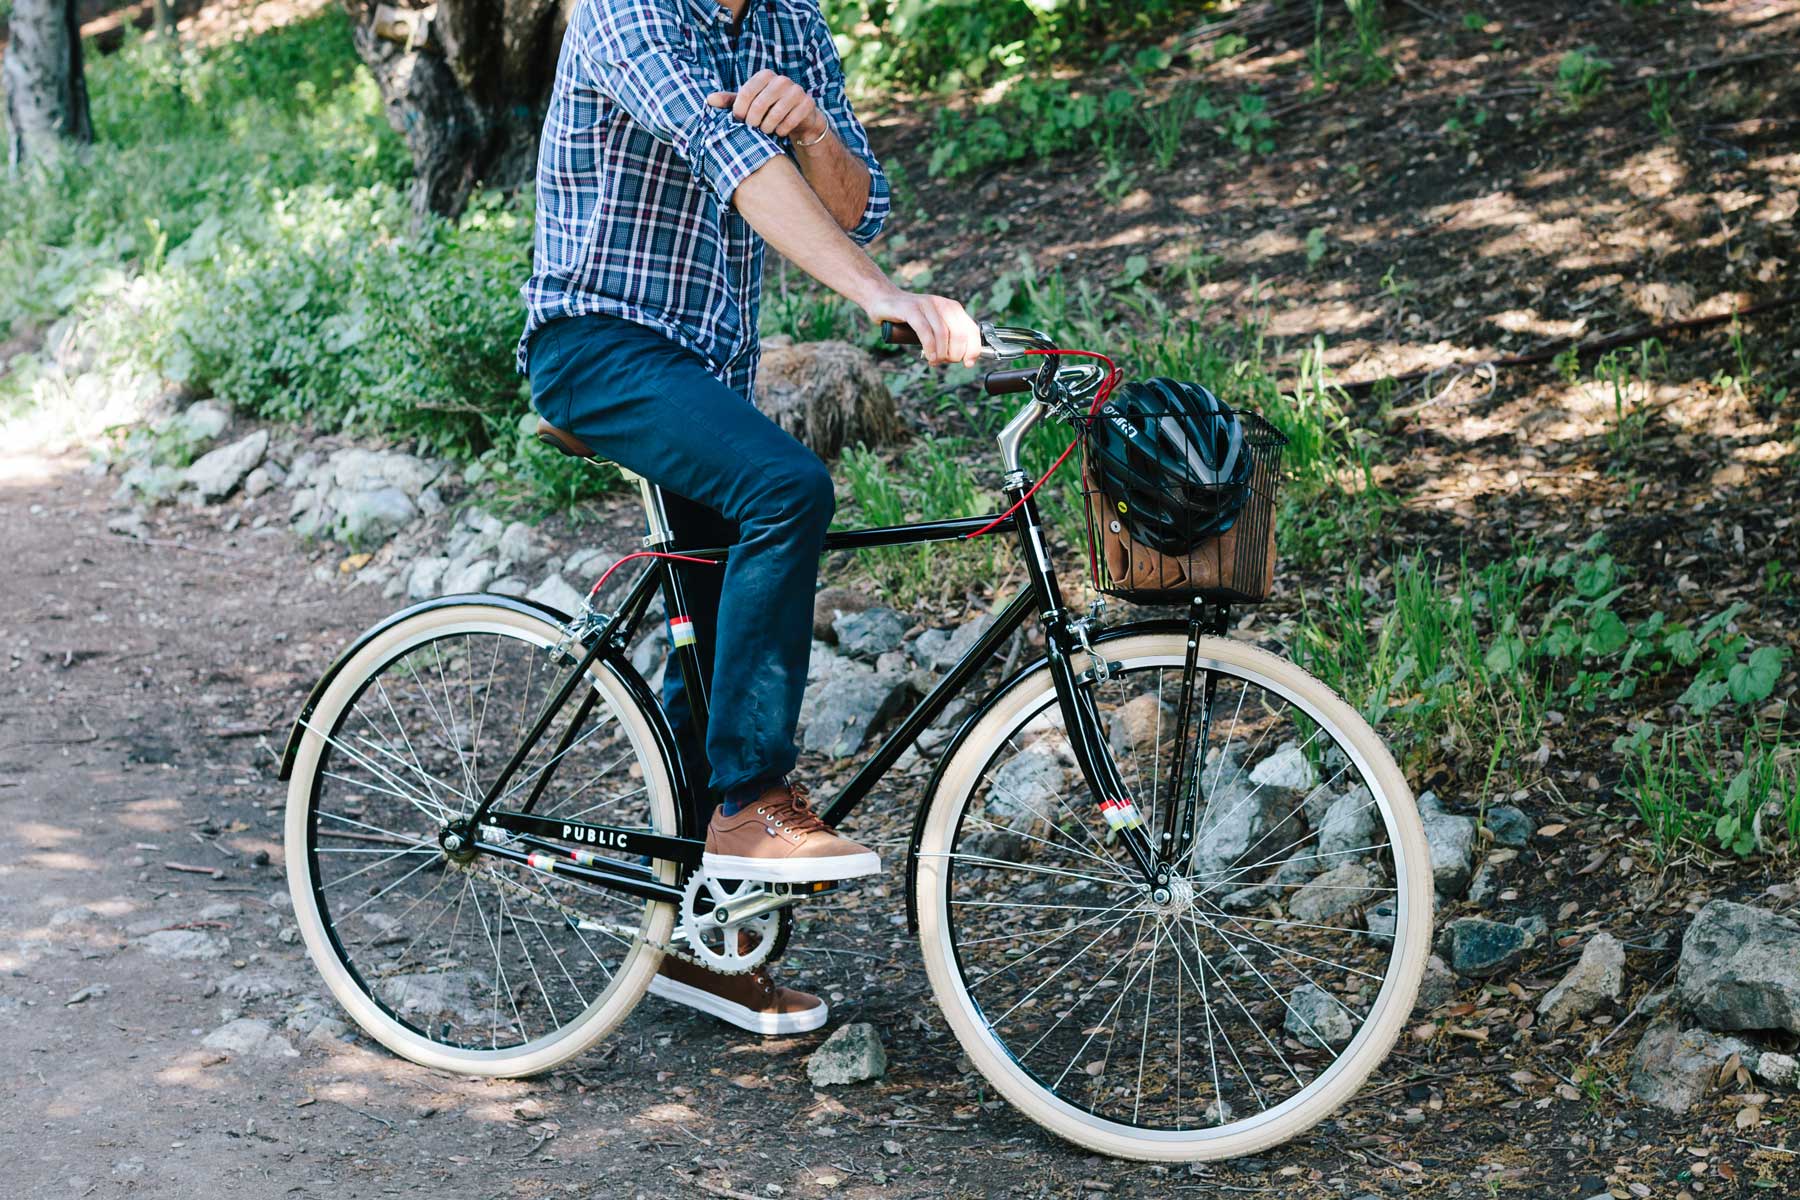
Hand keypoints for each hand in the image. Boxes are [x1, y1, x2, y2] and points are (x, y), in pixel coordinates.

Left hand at [706, 69, 827, 141]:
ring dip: (767, 128)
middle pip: (760, 105)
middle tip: (753, 129)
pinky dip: (782, 130)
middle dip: (753, 122)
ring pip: (775, 114)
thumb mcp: (748, 104)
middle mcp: (781, 80)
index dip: (740, 110)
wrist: (798, 118)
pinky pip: (790, 121)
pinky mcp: (807, 103)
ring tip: (765, 131)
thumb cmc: (768, 110)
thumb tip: (708, 99)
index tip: (739, 121)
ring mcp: (796, 91)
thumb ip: (730, 101)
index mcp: (765, 76)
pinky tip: (779, 132)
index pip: (746, 92)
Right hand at [864, 290, 982, 367]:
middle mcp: (943, 304)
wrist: (884, 300)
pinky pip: (925, 330)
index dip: (973, 349)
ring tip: (934, 361)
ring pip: (943, 333)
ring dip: (941, 353)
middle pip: (959, 334)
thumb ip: (949, 338)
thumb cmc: (910, 318)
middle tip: (943, 361)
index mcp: (953, 308)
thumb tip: (966, 359)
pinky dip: (930, 346)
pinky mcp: (911, 309)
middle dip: (954, 354)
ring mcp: (927, 305)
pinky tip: (929, 356)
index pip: (971, 330)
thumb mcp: (934, 326)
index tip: (968, 364)